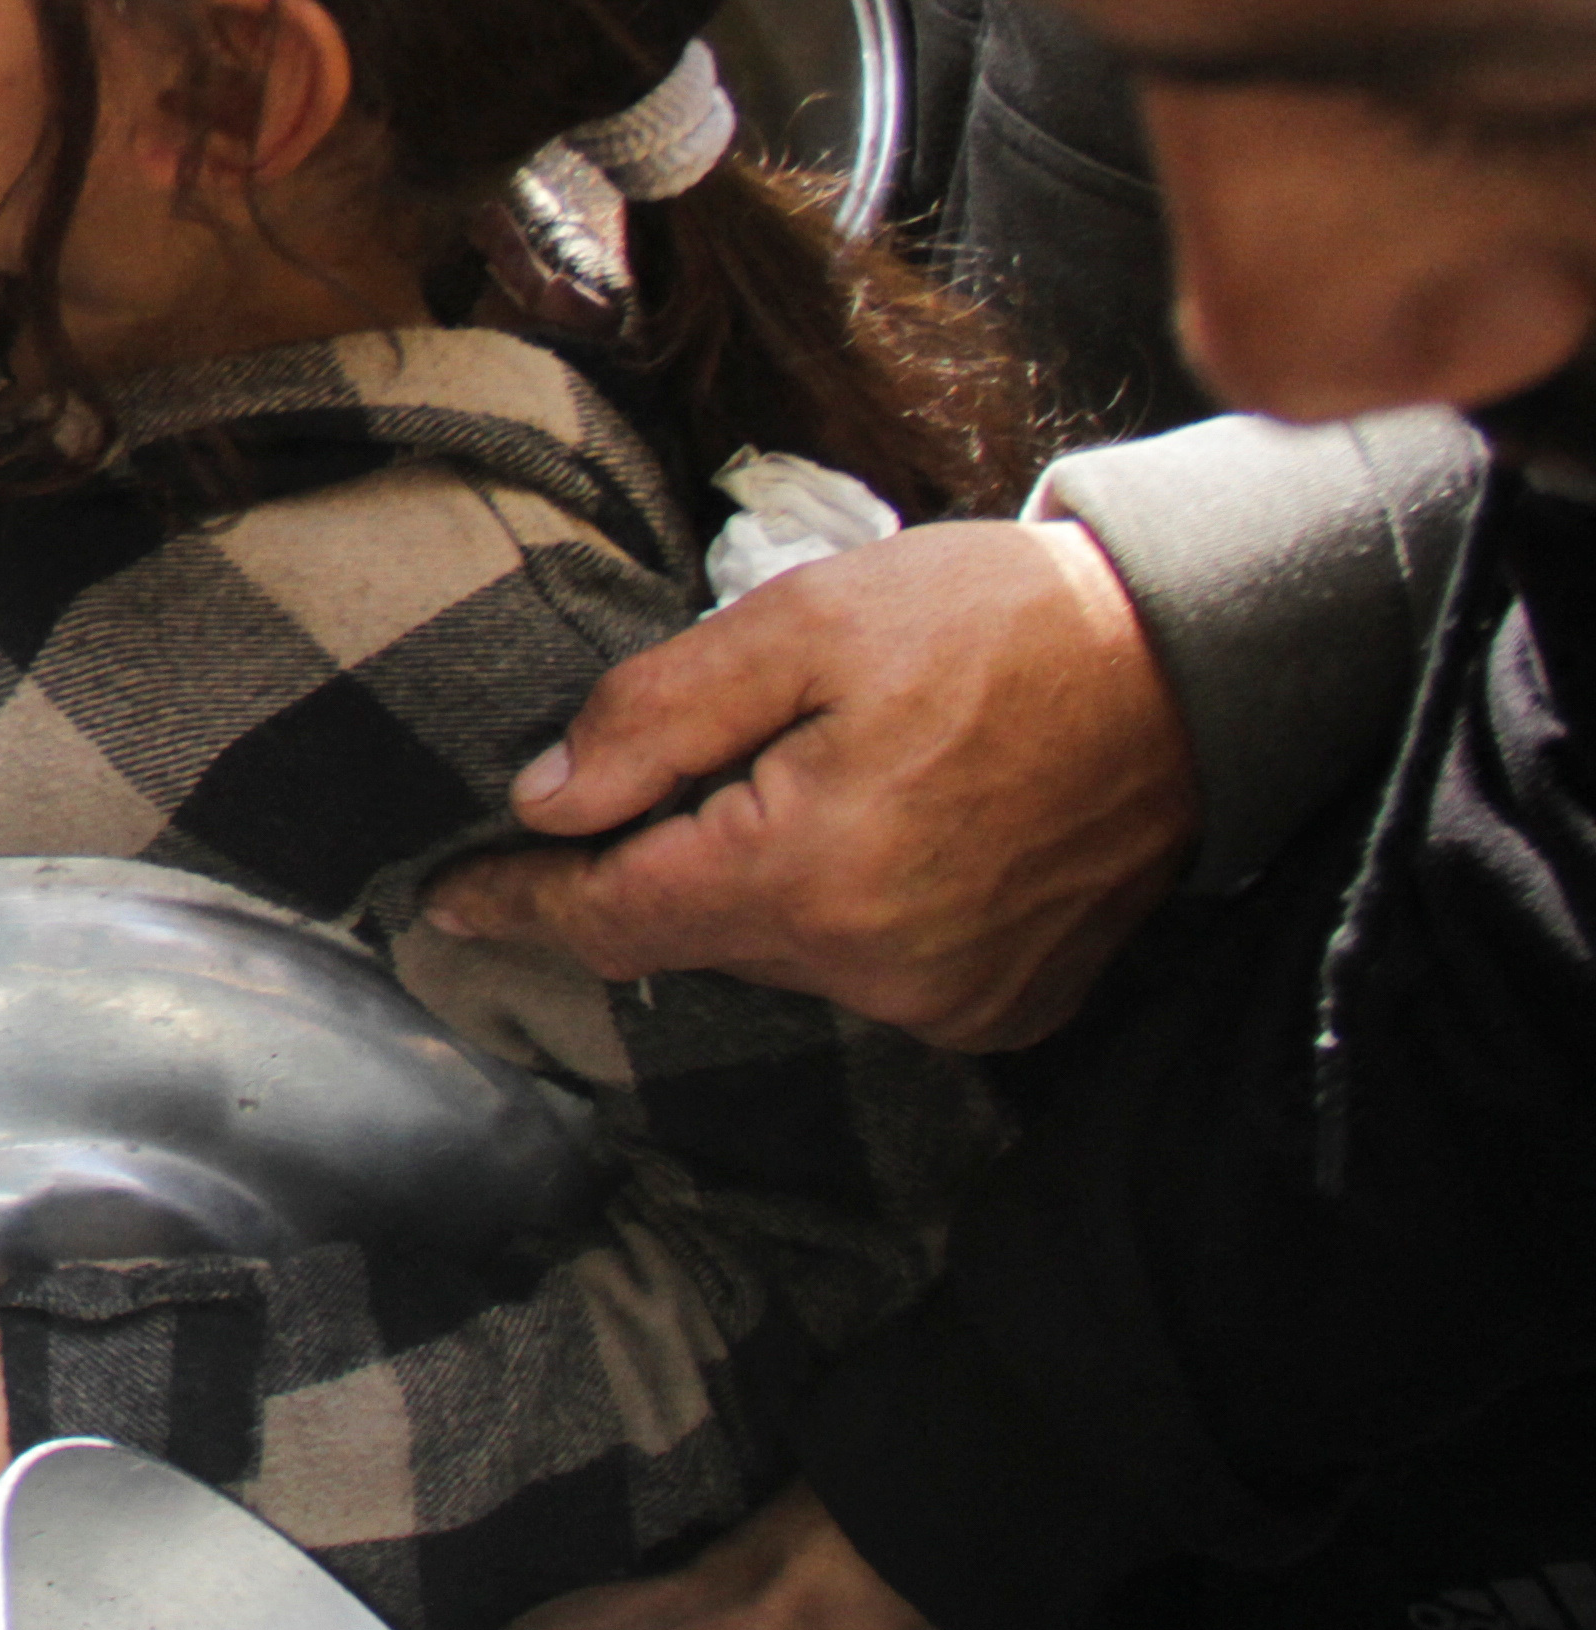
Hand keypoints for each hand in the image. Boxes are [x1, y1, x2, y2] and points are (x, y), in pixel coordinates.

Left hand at [423, 520, 1192, 1048]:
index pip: (613, 916)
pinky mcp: (1000, 1005)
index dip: (519, 905)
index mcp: (810, 877)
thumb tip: (545, 800)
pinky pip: (866, 974)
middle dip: (642, 870)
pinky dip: (834, 916)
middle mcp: (875, 970)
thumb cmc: (988, 624)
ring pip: (778, 955)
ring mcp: (946, 1001)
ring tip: (776, 787)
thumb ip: (657, 717)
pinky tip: (864, 832)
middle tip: (617, 794)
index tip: (442, 904)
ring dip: (745, 887)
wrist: (1187, 665)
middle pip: (693, 935)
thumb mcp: (798, 626)